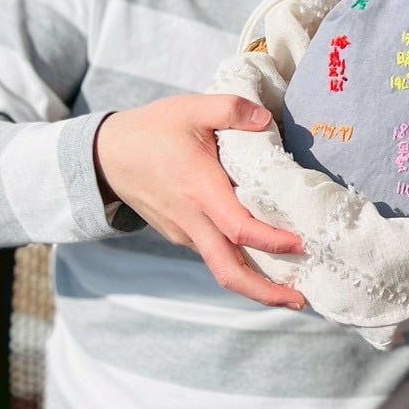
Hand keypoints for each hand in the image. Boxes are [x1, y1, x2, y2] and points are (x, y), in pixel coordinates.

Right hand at [94, 94, 306, 309]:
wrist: (107, 155)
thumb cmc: (153, 129)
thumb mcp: (192, 107)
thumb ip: (231, 109)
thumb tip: (266, 119)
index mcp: (200, 190)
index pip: (238, 229)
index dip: (270, 241)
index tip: (301, 244)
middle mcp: (192, 220)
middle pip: (228, 271)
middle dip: (264, 293)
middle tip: (301, 301)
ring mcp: (185, 232)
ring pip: (222, 267)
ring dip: (255, 282)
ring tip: (293, 287)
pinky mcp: (181, 233)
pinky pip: (214, 254)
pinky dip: (240, 263)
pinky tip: (265, 258)